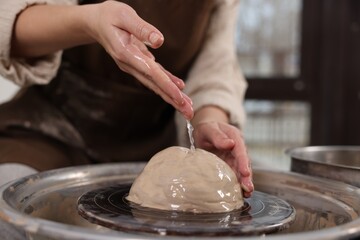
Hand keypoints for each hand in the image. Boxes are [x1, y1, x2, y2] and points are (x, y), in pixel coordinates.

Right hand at [85, 1, 192, 118]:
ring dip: (172, 96)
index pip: (150, 73)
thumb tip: (160, 41)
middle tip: (188, 112)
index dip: (166, 85)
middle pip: (155, 85)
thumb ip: (142, 28)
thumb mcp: (124, 16)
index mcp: (126, 54)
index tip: (179, 97)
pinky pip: (155, 76)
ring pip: (156, 84)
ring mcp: (134, 67)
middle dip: (173, 99)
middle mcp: (130, 65)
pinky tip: (179, 89)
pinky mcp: (139, 64)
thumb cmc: (109, 16)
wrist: (96, 23)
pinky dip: (167, 83)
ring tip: (187, 108)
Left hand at [193, 121, 253, 196]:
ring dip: (244, 183)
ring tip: (246, 194)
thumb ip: (218, 136)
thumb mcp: (209, 129)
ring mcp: (234, 159)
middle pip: (244, 163)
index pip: (241, 150)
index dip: (243, 162)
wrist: (204, 132)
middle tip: (248, 188)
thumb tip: (230, 144)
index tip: (245, 172)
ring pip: (241, 172)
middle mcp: (237, 149)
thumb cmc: (207, 129)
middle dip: (247, 177)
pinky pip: (234, 176)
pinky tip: (238, 194)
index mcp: (235, 137)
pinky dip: (237, 185)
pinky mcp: (230, 167)